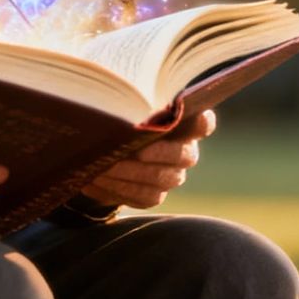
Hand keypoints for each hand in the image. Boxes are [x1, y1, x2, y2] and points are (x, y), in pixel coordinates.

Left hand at [76, 109, 215, 211]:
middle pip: (183, 155)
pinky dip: (117, 188)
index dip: (202, 122)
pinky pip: (141, 196)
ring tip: (103, 166)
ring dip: (130, 173)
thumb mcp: (123, 109)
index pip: (203, 124)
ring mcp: (170, 176)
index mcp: (182, 125)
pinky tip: (94, 180)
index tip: (192, 116)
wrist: (106, 153)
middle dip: (158, 153)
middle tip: (136, 150)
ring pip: (160, 178)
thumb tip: (115, 102)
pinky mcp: (153, 195)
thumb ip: (128, 106)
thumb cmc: (119, 121)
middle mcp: (183, 152)